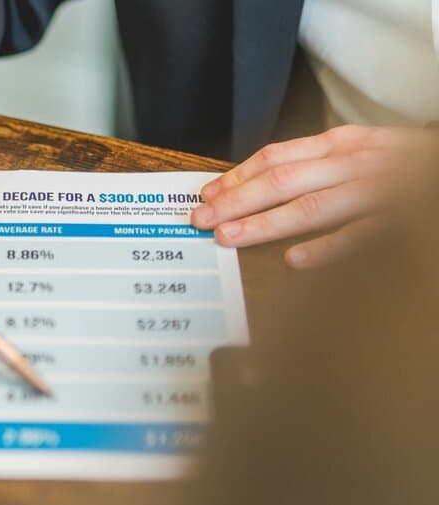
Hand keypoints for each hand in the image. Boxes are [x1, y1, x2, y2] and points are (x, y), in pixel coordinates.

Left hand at [190, 125, 438, 267]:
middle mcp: (352, 162)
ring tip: (228, 238)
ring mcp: (376, 190)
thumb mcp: (359, 152)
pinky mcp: (401, 218)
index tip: (206, 195)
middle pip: (281, 181)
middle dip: (236, 201)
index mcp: (339, 144)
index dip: (237, 176)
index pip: (275, 157)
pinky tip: (294, 260)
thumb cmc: (404, 163)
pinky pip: (359, 234)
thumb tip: (262, 187)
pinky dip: (325, 247)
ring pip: (310, 206)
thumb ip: (316, 166)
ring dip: (264, 223)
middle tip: (200, 220)